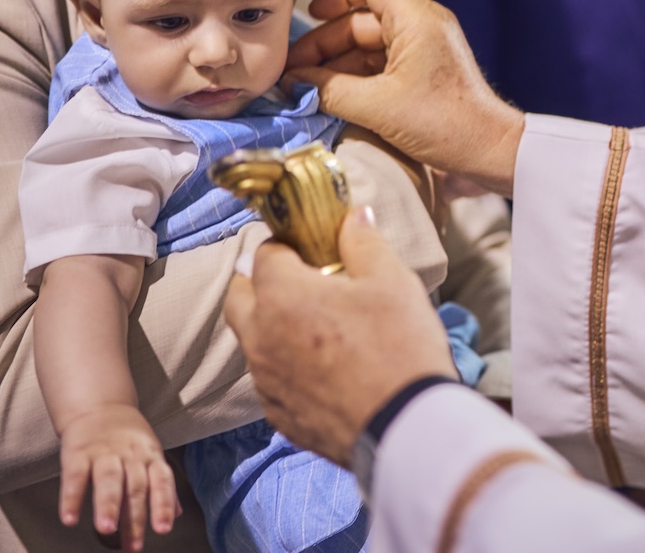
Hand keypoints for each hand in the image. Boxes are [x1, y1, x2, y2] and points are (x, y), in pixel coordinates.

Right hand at [56, 404, 177, 551]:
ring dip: (107, 506)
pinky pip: (75, 476)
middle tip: (134, 546)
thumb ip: (161, 484)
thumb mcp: (151, 454)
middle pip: (135, 487)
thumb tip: (177, 514)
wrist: (98, 404)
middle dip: (135, 518)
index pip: (162, 480)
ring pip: (109, 479)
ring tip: (106, 530)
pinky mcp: (78, 451)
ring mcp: (104, 452)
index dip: (164, 504)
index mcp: (150, 455)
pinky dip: (72, 498)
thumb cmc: (128, 437)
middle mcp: (130, 454)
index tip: (164, 529)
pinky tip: (70, 518)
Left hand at [225, 206, 458, 464]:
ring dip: (271, 325)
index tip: (311, 246)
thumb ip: (364, 242)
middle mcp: (260, 337)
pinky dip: (286, 366)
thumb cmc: (398, 346)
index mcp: (282, 296)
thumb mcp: (392, 281)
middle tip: (300, 280)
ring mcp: (266, 381)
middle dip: (260, 281)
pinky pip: (270, 379)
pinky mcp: (278, 416)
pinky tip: (322, 368)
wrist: (405, 427)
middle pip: (238, 295)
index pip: (266, 253)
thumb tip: (353, 216)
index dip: (287, 244)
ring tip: (315, 326)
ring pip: (251, 340)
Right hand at [286, 0, 523, 196]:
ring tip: (304, 88)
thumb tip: (294, 83)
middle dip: (324, 43)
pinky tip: (329, 98)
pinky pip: (379, 66)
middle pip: (361, 19)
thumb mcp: (378, 107)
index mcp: (417, 19)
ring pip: (367, 45)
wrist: (490, 152)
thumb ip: (330, 90)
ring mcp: (422, 50)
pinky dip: (353, 78)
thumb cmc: (445, 124)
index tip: (311, 16)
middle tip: (292, 71)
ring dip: (335, 65)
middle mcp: (421, 26)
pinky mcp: (422, 74)